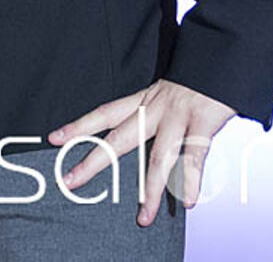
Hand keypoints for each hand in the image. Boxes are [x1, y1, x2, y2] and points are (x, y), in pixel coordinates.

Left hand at [51, 80, 234, 225]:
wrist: (219, 56)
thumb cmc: (195, 78)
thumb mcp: (166, 91)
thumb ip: (154, 112)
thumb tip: (145, 135)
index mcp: (143, 100)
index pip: (103, 114)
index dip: (78, 126)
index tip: (53, 139)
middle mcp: (154, 109)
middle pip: (118, 140)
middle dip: (92, 163)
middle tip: (69, 182)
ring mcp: (177, 118)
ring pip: (158, 158)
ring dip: (151, 190)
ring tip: (144, 217)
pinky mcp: (202, 124)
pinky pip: (196, 157)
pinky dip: (192, 181)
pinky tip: (188, 201)